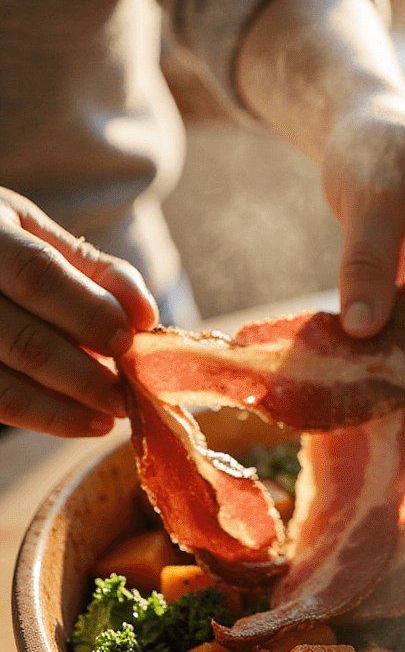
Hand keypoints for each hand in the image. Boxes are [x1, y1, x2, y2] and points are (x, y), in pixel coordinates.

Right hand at [0, 191, 158, 436]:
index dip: (89, 311)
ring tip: (112, 411)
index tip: (130, 338)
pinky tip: (83, 421)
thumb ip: (90, 267)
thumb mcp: (31, 231)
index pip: (38, 275)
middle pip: (25, 340)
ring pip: (6, 383)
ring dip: (69, 404)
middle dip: (86, 372)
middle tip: (129, 389)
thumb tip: (144, 314)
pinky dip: (44, 416)